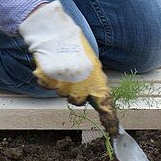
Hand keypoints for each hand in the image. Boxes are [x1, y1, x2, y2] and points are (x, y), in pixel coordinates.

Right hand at [18, 1, 117, 133]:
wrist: (54, 30)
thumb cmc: (74, 43)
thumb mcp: (90, 60)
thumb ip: (94, 77)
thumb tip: (99, 93)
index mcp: (95, 77)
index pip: (104, 102)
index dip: (109, 118)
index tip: (113, 130)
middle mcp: (79, 84)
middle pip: (78, 101)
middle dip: (76, 93)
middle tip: (74, 77)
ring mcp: (62, 84)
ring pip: (61, 93)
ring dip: (62, 84)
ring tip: (62, 66)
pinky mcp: (48, 81)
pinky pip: (48, 86)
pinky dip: (48, 78)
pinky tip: (52, 66)